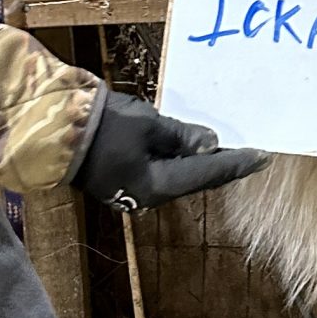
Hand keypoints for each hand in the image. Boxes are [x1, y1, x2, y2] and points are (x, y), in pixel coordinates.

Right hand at [71, 88, 269, 212]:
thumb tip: (213, 143)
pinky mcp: (124, 175)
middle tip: (251, 152)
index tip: (264, 156)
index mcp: (157, 185)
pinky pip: (162, 167)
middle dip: (223, 165)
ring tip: (228, 147)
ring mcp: (134, 187)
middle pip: (196, 178)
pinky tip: (192, 145)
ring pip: (179, 174)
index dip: (237, 164)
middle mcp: (149, 193)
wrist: (53, 129)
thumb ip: (181, 136)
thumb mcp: (148, 124)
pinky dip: (181, 157)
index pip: (208, 173)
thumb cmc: (102, 125)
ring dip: (202, 162)